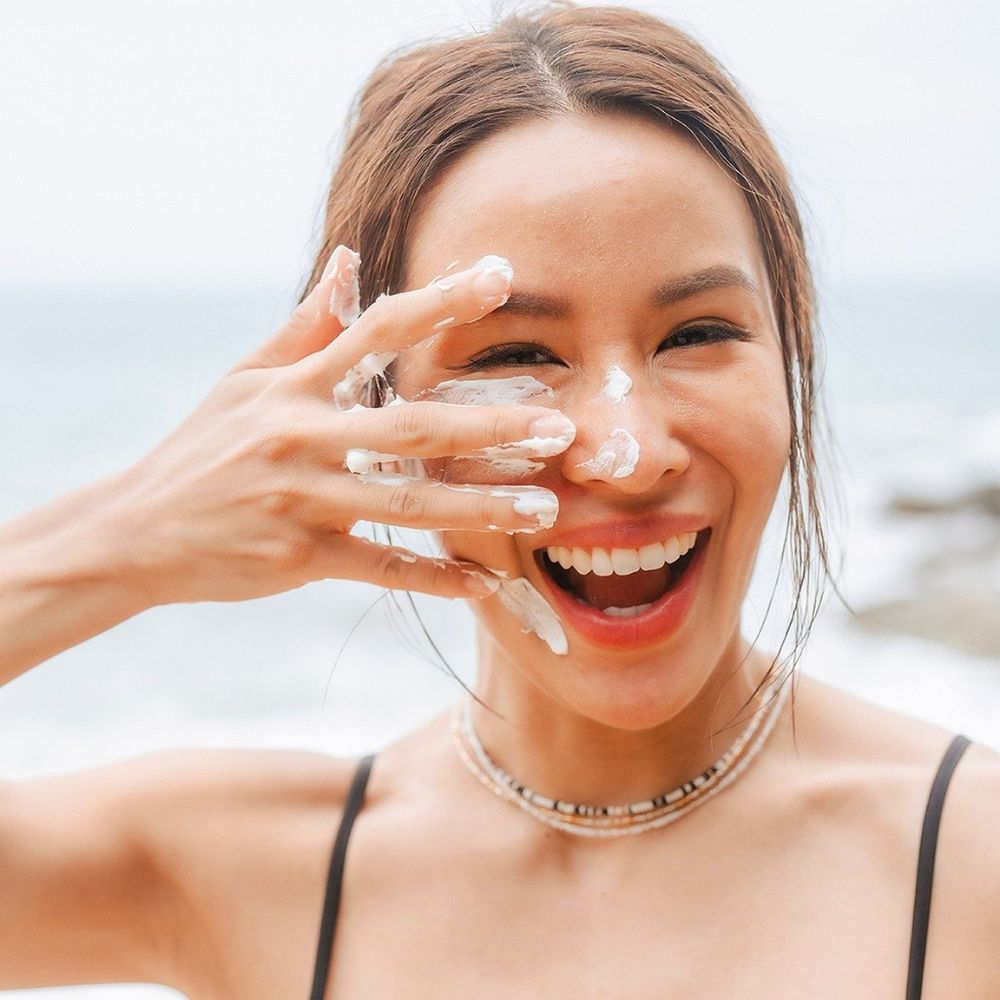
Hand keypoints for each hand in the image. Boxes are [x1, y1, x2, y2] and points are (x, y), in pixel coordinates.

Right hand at [113, 248, 572, 606]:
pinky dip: (431, 576)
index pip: (376, 329)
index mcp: (292, 385)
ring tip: (545, 510)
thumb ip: (305, 326)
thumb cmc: (199, 448)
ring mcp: (299, 499)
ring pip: (406, 502)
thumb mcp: (244, 381)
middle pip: (411, 427)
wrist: (135, 530)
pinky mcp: (297, 558)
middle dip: (491, 427)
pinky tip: (483, 583)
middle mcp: (299, 436)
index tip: (502, 275)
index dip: (440, 300)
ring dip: (482, 508)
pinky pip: (378, 567)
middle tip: (560, 429)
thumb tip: (349, 261)